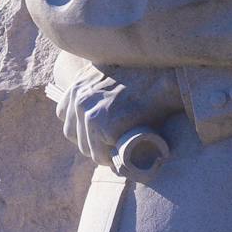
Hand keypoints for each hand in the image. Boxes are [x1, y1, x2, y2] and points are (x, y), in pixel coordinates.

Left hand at [51, 62, 180, 167]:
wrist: (164, 77)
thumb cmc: (145, 75)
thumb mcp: (110, 73)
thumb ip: (98, 87)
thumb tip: (102, 105)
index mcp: (77, 86)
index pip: (67, 116)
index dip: (82, 127)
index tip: (99, 131)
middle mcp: (79, 99)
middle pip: (73, 135)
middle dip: (91, 142)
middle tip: (113, 143)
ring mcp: (91, 114)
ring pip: (88, 149)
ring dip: (103, 153)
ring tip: (121, 149)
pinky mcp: (106, 127)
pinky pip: (102, 155)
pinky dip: (112, 158)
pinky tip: (124, 152)